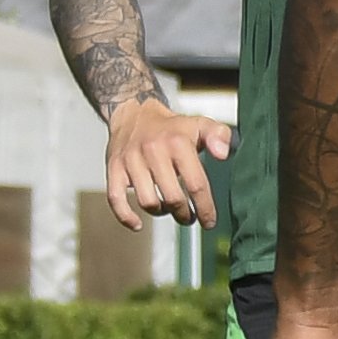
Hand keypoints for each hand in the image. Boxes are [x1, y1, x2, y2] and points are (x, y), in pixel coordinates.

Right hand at [103, 97, 224, 229]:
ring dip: (161, 213)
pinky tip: (136, 224)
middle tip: (190, 218)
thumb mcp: (201, 124)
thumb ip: (220, 136)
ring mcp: (131, 161)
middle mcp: (153, 152)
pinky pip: (115, 198)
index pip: (196, 184)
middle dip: (184, 214)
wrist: (134, 113)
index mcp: (178, 144)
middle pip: (172, 197)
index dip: (205, 207)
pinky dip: (125, 216)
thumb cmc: (172, 127)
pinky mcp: (113, 168)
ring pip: (147, 201)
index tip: (209, 221)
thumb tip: (224, 154)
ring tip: (170, 211)